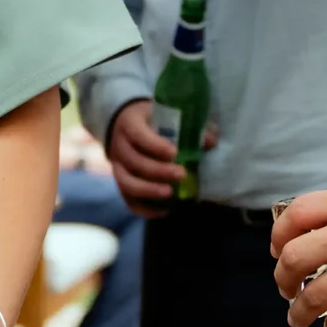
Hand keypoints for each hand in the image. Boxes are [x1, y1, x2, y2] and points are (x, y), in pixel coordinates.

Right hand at [106, 99, 183, 215]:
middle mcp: (120, 146)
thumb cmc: (152, 119)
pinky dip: (143, 208)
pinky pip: (127, 199)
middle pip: (135, 161)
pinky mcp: (120, 182)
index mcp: (130, 123)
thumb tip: (210, 141)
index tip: (175, 153)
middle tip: (182, 174)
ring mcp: (117, 166)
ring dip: (148, 190)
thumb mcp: (166, 115)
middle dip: (158, 170)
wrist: (127, 126)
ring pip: (127, 182)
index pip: (139, 135)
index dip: (155, 145)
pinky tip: (163, 211)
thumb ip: (188, 125)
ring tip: (170, 194)